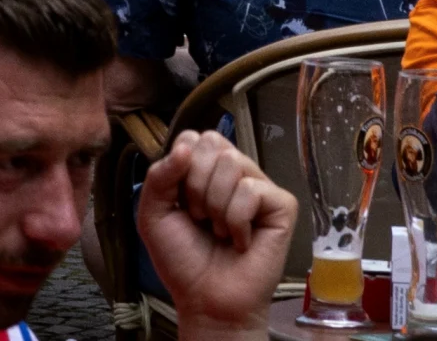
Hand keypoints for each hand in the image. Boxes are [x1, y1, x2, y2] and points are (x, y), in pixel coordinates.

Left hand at [135, 127, 293, 338]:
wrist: (206, 299)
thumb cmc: (182, 259)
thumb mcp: (153, 213)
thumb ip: (160, 175)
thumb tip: (186, 146)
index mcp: (205, 169)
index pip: (193, 137)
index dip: (180, 167)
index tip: (180, 203)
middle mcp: (234, 173)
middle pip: (212, 142)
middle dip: (195, 184)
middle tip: (200, 218)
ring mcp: (260, 187)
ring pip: (232, 162)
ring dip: (215, 204)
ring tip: (219, 231)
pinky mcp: (282, 206)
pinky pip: (252, 189)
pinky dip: (237, 219)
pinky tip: (240, 240)